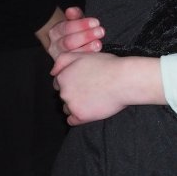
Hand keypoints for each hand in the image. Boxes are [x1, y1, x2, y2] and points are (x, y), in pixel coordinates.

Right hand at [46, 6, 104, 59]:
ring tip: (98, 43)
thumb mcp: (76, 21)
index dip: (81, 25)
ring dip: (87, 48)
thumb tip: (71, 10)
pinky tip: (96, 53)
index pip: (65, 27)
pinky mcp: (66, 67)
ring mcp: (60, 58)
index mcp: (55, 32)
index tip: (96, 22)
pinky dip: (87, 57)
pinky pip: (76, 63)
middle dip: (86, 36)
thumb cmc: (77, 31)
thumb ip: (75, 15)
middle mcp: (55, 45)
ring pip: (71, 54)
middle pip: (68, 42)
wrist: (72, 45)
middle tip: (100, 31)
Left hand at [52, 52, 166, 124]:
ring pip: (67, 108)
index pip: (59, 83)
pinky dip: (78, 117)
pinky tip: (90, 109)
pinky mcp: (80, 116)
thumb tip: (52, 72)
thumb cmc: (107, 66)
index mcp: (63, 77)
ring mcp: (71, 105)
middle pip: (63, 95)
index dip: (72, 81)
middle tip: (91, 89)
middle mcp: (63, 92)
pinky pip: (72, 120)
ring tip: (93, 98)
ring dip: (76, 105)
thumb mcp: (83, 55)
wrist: (124, 80)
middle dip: (73, 93)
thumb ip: (63, 59)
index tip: (84, 81)